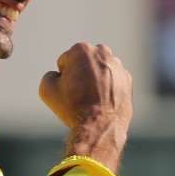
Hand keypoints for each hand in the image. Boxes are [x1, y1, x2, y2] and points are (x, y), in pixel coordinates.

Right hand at [38, 43, 131, 170]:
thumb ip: (49, 76)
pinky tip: (103, 102)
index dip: (63, 77)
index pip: (65, 61)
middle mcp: (103, 52)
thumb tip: (56, 75)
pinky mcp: (127, 80)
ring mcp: (118, 66)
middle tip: (79, 93)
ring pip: (100, 71)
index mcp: (82, 49)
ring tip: (92, 99)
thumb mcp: (47, 90)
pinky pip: (112, 81)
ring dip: (95, 80)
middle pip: (85, 62)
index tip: (67, 90)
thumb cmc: (73, 106)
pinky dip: (108, 88)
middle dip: (81, 73)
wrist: (100, 126)